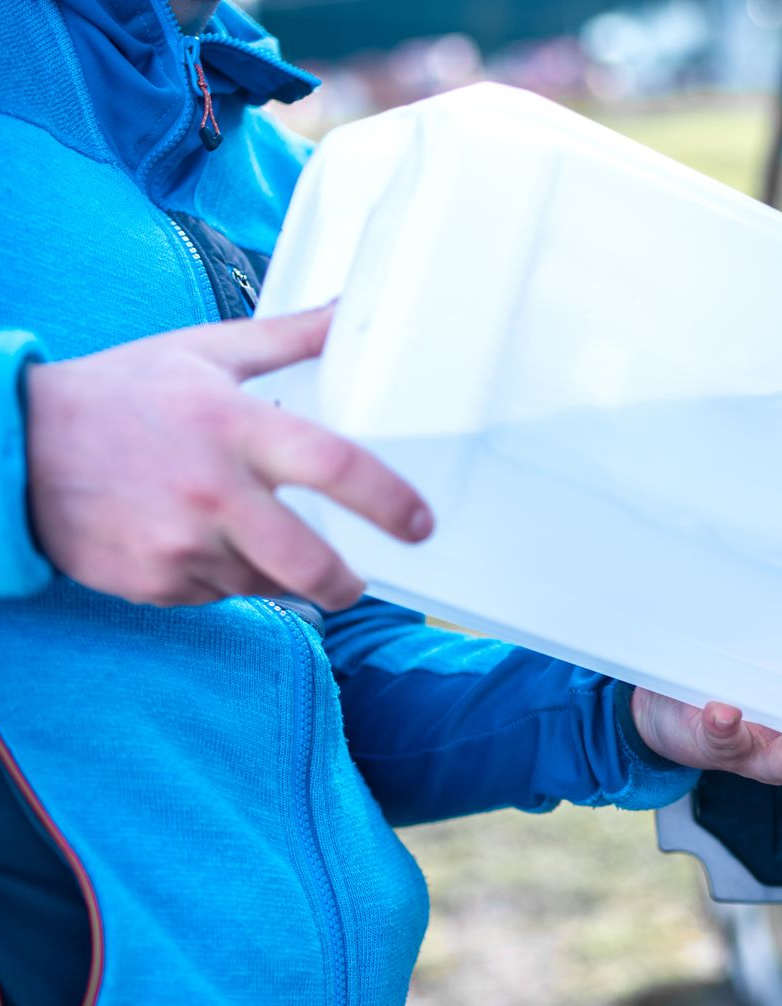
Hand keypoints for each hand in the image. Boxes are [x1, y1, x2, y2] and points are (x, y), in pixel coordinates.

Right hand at [23, 304, 432, 608]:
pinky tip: (191, 541)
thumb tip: (345, 311)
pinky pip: (216, 596)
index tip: (420, 523)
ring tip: (239, 532)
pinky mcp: (157, 583)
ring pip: (265, 586)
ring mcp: (182, 545)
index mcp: (234, 427)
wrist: (16, 448)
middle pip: (312, 565)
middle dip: (346, 583)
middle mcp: (213, 492)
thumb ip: (285, 337)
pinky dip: (219, 578)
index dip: (390, 502)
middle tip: (354, 578)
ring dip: (272, 573)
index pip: (335, 467)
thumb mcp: (202, 353)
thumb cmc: (116, 396)